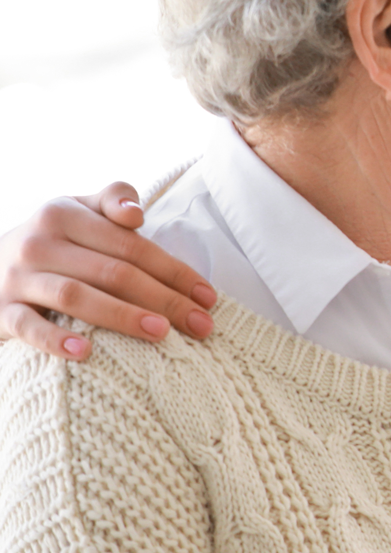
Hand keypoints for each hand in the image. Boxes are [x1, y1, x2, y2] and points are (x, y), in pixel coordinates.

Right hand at [0, 183, 215, 359]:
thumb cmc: (54, 241)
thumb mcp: (78, 210)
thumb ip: (112, 199)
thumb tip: (136, 213)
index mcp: (64, 214)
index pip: (131, 245)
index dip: (174, 271)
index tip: (208, 297)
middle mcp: (38, 243)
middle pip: (112, 272)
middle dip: (162, 298)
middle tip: (200, 324)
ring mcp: (17, 278)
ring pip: (75, 296)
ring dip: (122, 315)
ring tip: (162, 333)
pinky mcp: (0, 310)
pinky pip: (27, 327)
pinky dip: (55, 340)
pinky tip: (85, 352)